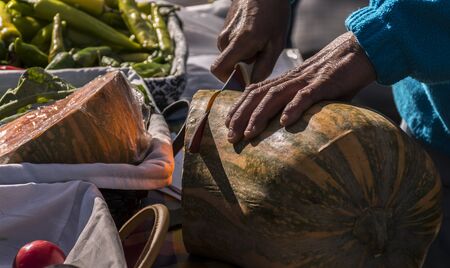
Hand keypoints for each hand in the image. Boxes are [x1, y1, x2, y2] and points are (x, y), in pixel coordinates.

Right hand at [211, 0, 290, 82]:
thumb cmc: (274, 14)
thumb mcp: (276, 44)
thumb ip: (264, 67)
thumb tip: (251, 84)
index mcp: (239, 42)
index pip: (218, 69)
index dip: (229, 80)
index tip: (245, 79)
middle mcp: (225, 39)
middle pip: (227, 67)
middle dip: (242, 68)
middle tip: (260, 56)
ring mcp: (223, 34)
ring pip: (230, 58)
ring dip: (244, 58)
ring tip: (259, 44)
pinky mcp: (224, 31)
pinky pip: (231, 49)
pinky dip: (243, 50)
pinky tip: (255, 38)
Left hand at [225, 32, 376, 142]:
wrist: (360, 50)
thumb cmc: (337, 75)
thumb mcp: (314, 91)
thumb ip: (301, 106)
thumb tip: (292, 128)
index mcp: (286, 81)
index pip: (255, 92)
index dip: (239, 108)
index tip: (228, 126)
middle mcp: (291, 80)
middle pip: (258, 95)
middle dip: (241, 116)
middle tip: (231, 137)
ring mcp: (306, 80)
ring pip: (275, 96)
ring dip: (259, 115)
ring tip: (248, 134)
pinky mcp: (324, 83)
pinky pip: (306, 95)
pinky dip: (294, 108)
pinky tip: (285, 122)